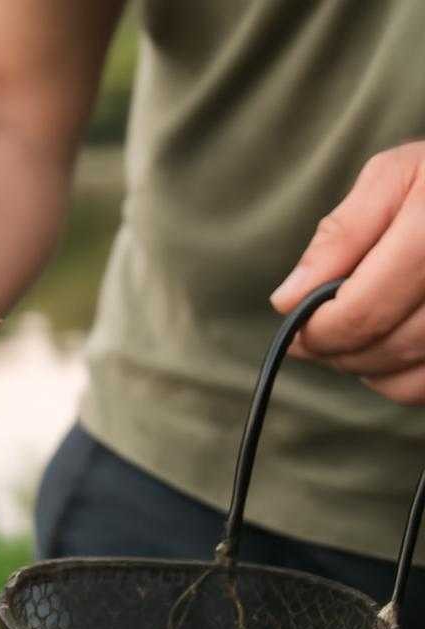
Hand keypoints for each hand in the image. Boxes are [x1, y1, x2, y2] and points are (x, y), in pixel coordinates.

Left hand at [270, 140, 424, 403]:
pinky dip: (403, 380)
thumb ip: (340, 235)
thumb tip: (288, 299)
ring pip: (412, 376)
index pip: (364, 310)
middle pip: (389, 346)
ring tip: (352, 338)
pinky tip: (391, 347)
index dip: (319, 330)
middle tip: (315, 338)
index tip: (297, 328)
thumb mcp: (394, 176)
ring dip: (368, 368)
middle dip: (339, 351)